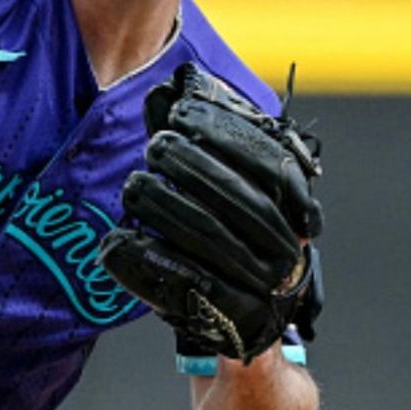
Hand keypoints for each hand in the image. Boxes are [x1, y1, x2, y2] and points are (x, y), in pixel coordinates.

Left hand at [98, 63, 324, 361]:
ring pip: (213, 240)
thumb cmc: (225, 240)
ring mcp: (264, 288)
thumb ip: (201, 140)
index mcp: (294, 208)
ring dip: (167, 208)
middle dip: (193, 167)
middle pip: (241, 200)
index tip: (180, 115)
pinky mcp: (233, 321)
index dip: (224, 134)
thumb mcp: (221, 186)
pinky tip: (116, 242)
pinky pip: (188, 287)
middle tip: (154, 148)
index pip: (268, 162)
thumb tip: (173, 84)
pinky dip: (148, 263)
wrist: (245, 325)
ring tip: (132, 185)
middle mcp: (287, 248)